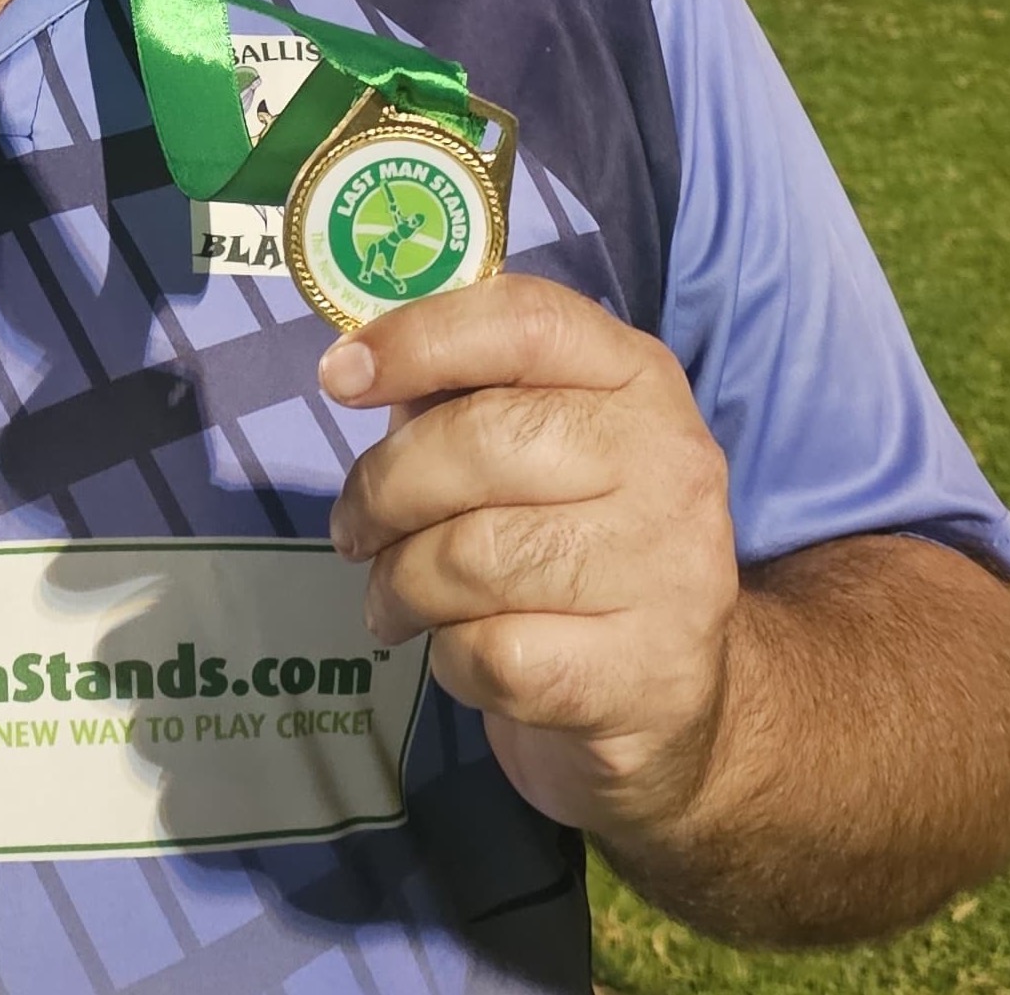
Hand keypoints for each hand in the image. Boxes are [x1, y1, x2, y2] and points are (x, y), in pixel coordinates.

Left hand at [320, 273, 737, 838]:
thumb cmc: (568, 533)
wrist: (665, 688)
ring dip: (401, 583)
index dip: (418, 338)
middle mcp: (669, 460)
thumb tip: (357, 373)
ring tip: (390, 597)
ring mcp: (671, 570)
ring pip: (472, 559)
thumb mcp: (530, 439)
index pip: (525, 322)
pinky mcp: (648, 674)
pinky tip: (458, 650)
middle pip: (480, 442)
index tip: (338, 375)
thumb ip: (456, 395)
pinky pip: (495, 653)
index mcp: (636, 377)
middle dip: (383, 489)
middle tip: (351, 528)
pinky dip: (449, 656)